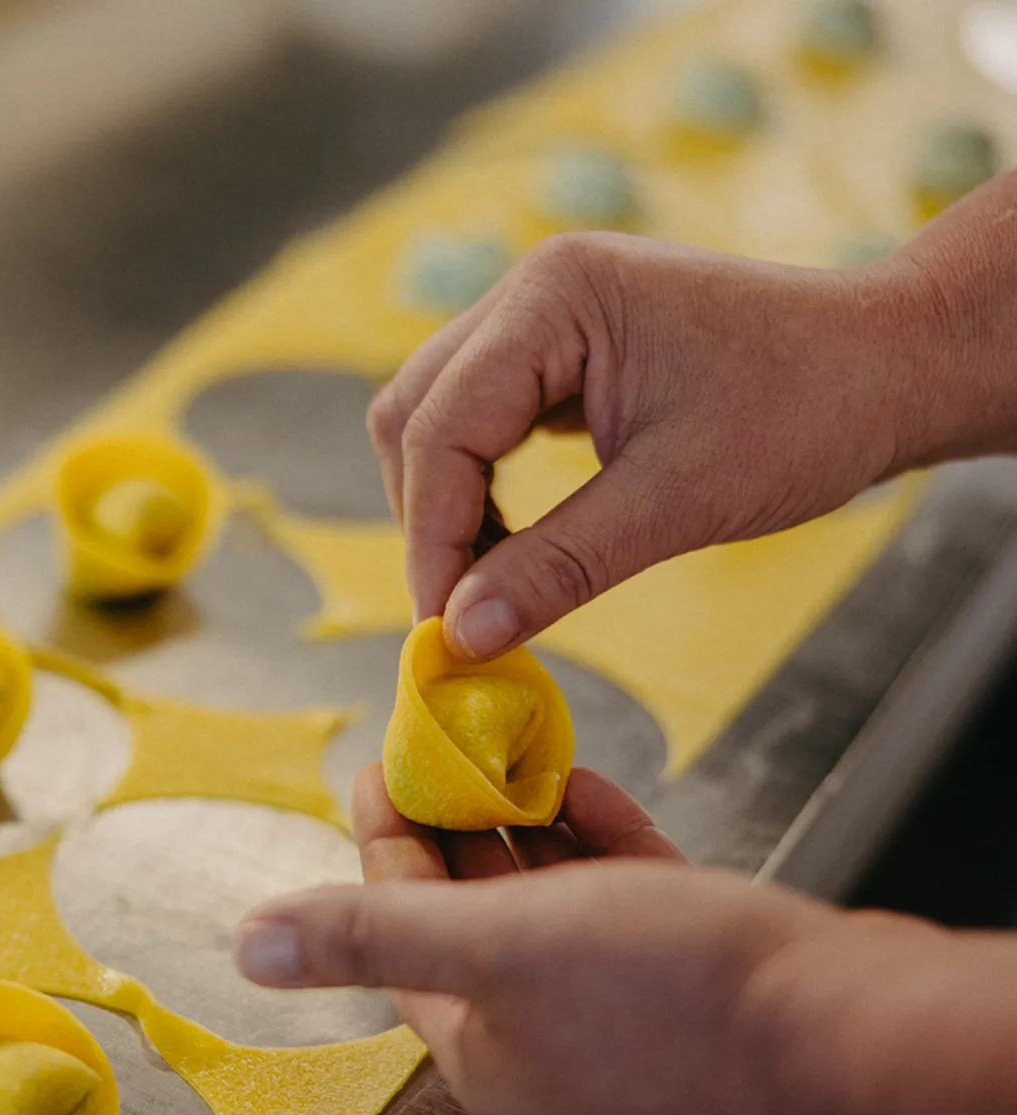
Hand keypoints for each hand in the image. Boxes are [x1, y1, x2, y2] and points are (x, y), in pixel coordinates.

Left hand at [234, 765, 834, 1114]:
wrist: (841, 1024)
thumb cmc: (666, 992)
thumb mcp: (497, 945)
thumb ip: (371, 934)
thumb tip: (249, 946)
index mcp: (485, 1042)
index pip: (401, 929)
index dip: (381, 842)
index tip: (374, 764)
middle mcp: (543, 1029)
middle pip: (471, 908)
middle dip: (450, 822)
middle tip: (434, 742)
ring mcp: (616, 1000)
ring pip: (546, 895)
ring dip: (521, 822)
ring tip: (501, 748)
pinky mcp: (680, 968)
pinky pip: (614, 891)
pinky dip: (590, 836)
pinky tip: (580, 780)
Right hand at [368, 177, 1016, 660]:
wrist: (887, 367)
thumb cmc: (807, 411)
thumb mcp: (678, 500)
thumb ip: (558, 566)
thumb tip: (463, 634)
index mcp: (554, 299)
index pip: (439, 427)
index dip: (431, 537)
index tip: (443, 628)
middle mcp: (534, 290)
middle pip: (416, 413)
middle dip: (428, 519)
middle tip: (460, 611)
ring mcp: (547, 315)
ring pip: (438, 416)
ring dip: (448, 504)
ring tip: (489, 582)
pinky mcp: (566, 349)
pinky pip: (484, 419)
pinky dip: (480, 486)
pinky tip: (512, 541)